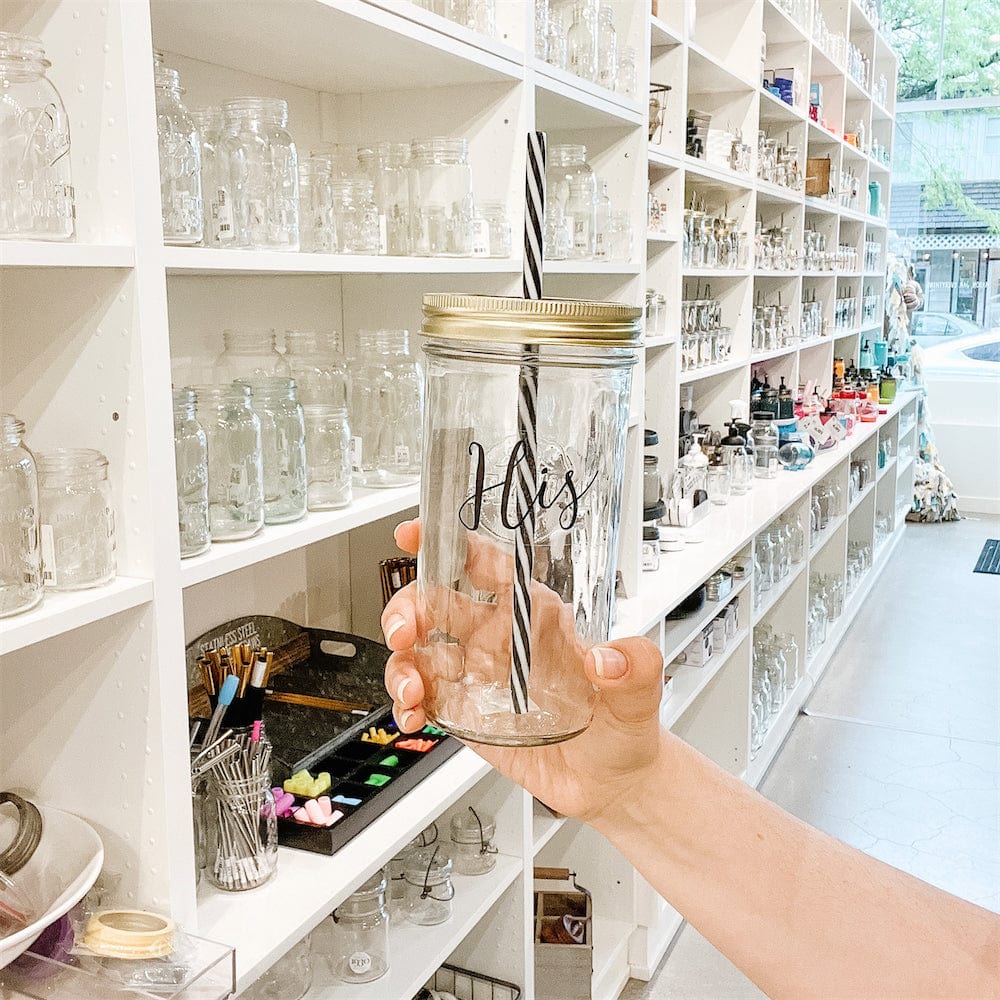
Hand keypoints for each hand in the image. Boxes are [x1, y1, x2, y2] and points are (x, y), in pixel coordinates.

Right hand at [382, 519, 665, 827]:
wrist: (613, 782)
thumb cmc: (624, 726)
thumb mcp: (639, 695)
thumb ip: (635, 667)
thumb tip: (609, 657)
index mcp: (535, 615)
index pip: (488, 565)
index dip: (449, 545)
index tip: (416, 536)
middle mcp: (501, 638)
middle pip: (437, 602)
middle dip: (409, 607)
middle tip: (405, 632)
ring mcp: (478, 674)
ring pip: (420, 650)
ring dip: (402, 663)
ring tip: (412, 691)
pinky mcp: (465, 712)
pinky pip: (423, 697)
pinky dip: (407, 704)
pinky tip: (414, 716)